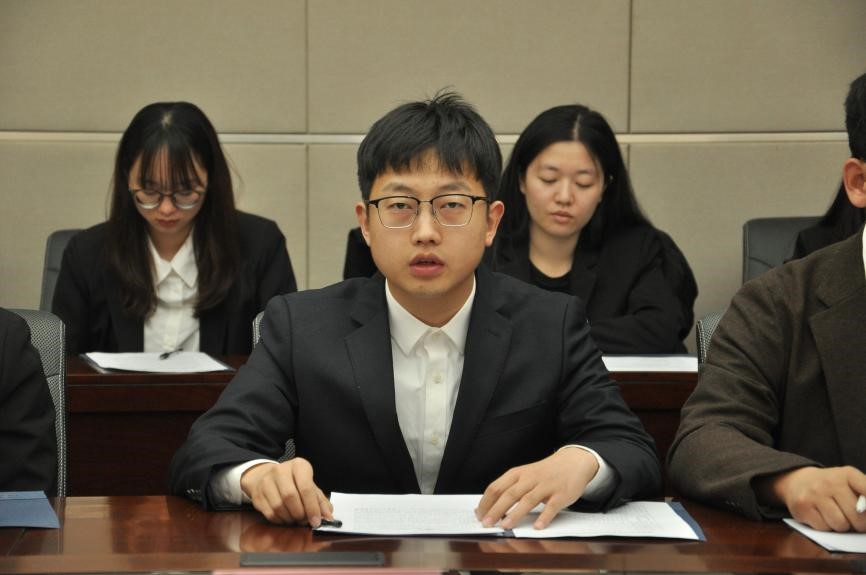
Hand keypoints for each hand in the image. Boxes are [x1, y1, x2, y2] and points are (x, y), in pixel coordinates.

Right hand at [240, 458, 332, 525]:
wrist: (267, 476)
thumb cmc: (293, 482)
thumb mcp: (310, 485)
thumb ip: (320, 501)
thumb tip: (328, 516)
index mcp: (298, 465)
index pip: (306, 487)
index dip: (312, 507)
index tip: (316, 521)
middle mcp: (280, 471)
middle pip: (290, 497)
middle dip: (300, 514)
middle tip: (305, 521)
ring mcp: (266, 482)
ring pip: (278, 506)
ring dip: (290, 519)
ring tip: (296, 519)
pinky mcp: (257, 495)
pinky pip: (270, 513)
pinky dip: (280, 521)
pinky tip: (286, 519)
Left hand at [475, 447, 598, 529]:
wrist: (573, 461)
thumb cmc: (544, 472)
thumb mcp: (524, 475)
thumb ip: (508, 489)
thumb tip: (488, 507)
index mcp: (517, 474)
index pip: (496, 487)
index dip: (486, 502)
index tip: (478, 515)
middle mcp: (530, 479)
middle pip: (509, 494)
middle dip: (496, 510)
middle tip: (486, 524)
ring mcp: (546, 486)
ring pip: (528, 499)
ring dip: (515, 513)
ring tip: (505, 526)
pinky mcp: (561, 494)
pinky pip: (551, 506)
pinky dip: (544, 517)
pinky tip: (537, 527)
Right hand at [761, 466, 865, 531]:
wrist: (798, 481)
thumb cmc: (832, 487)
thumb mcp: (850, 482)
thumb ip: (864, 495)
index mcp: (848, 474)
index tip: (865, 510)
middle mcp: (830, 482)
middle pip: (858, 516)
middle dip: (859, 524)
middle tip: (854, 520)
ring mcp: (815, 494)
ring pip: (840, 524)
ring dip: (841, 526)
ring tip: (836, 516)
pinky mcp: (802, 507)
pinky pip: (823, 528)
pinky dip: (825, 527)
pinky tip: (821, 516)